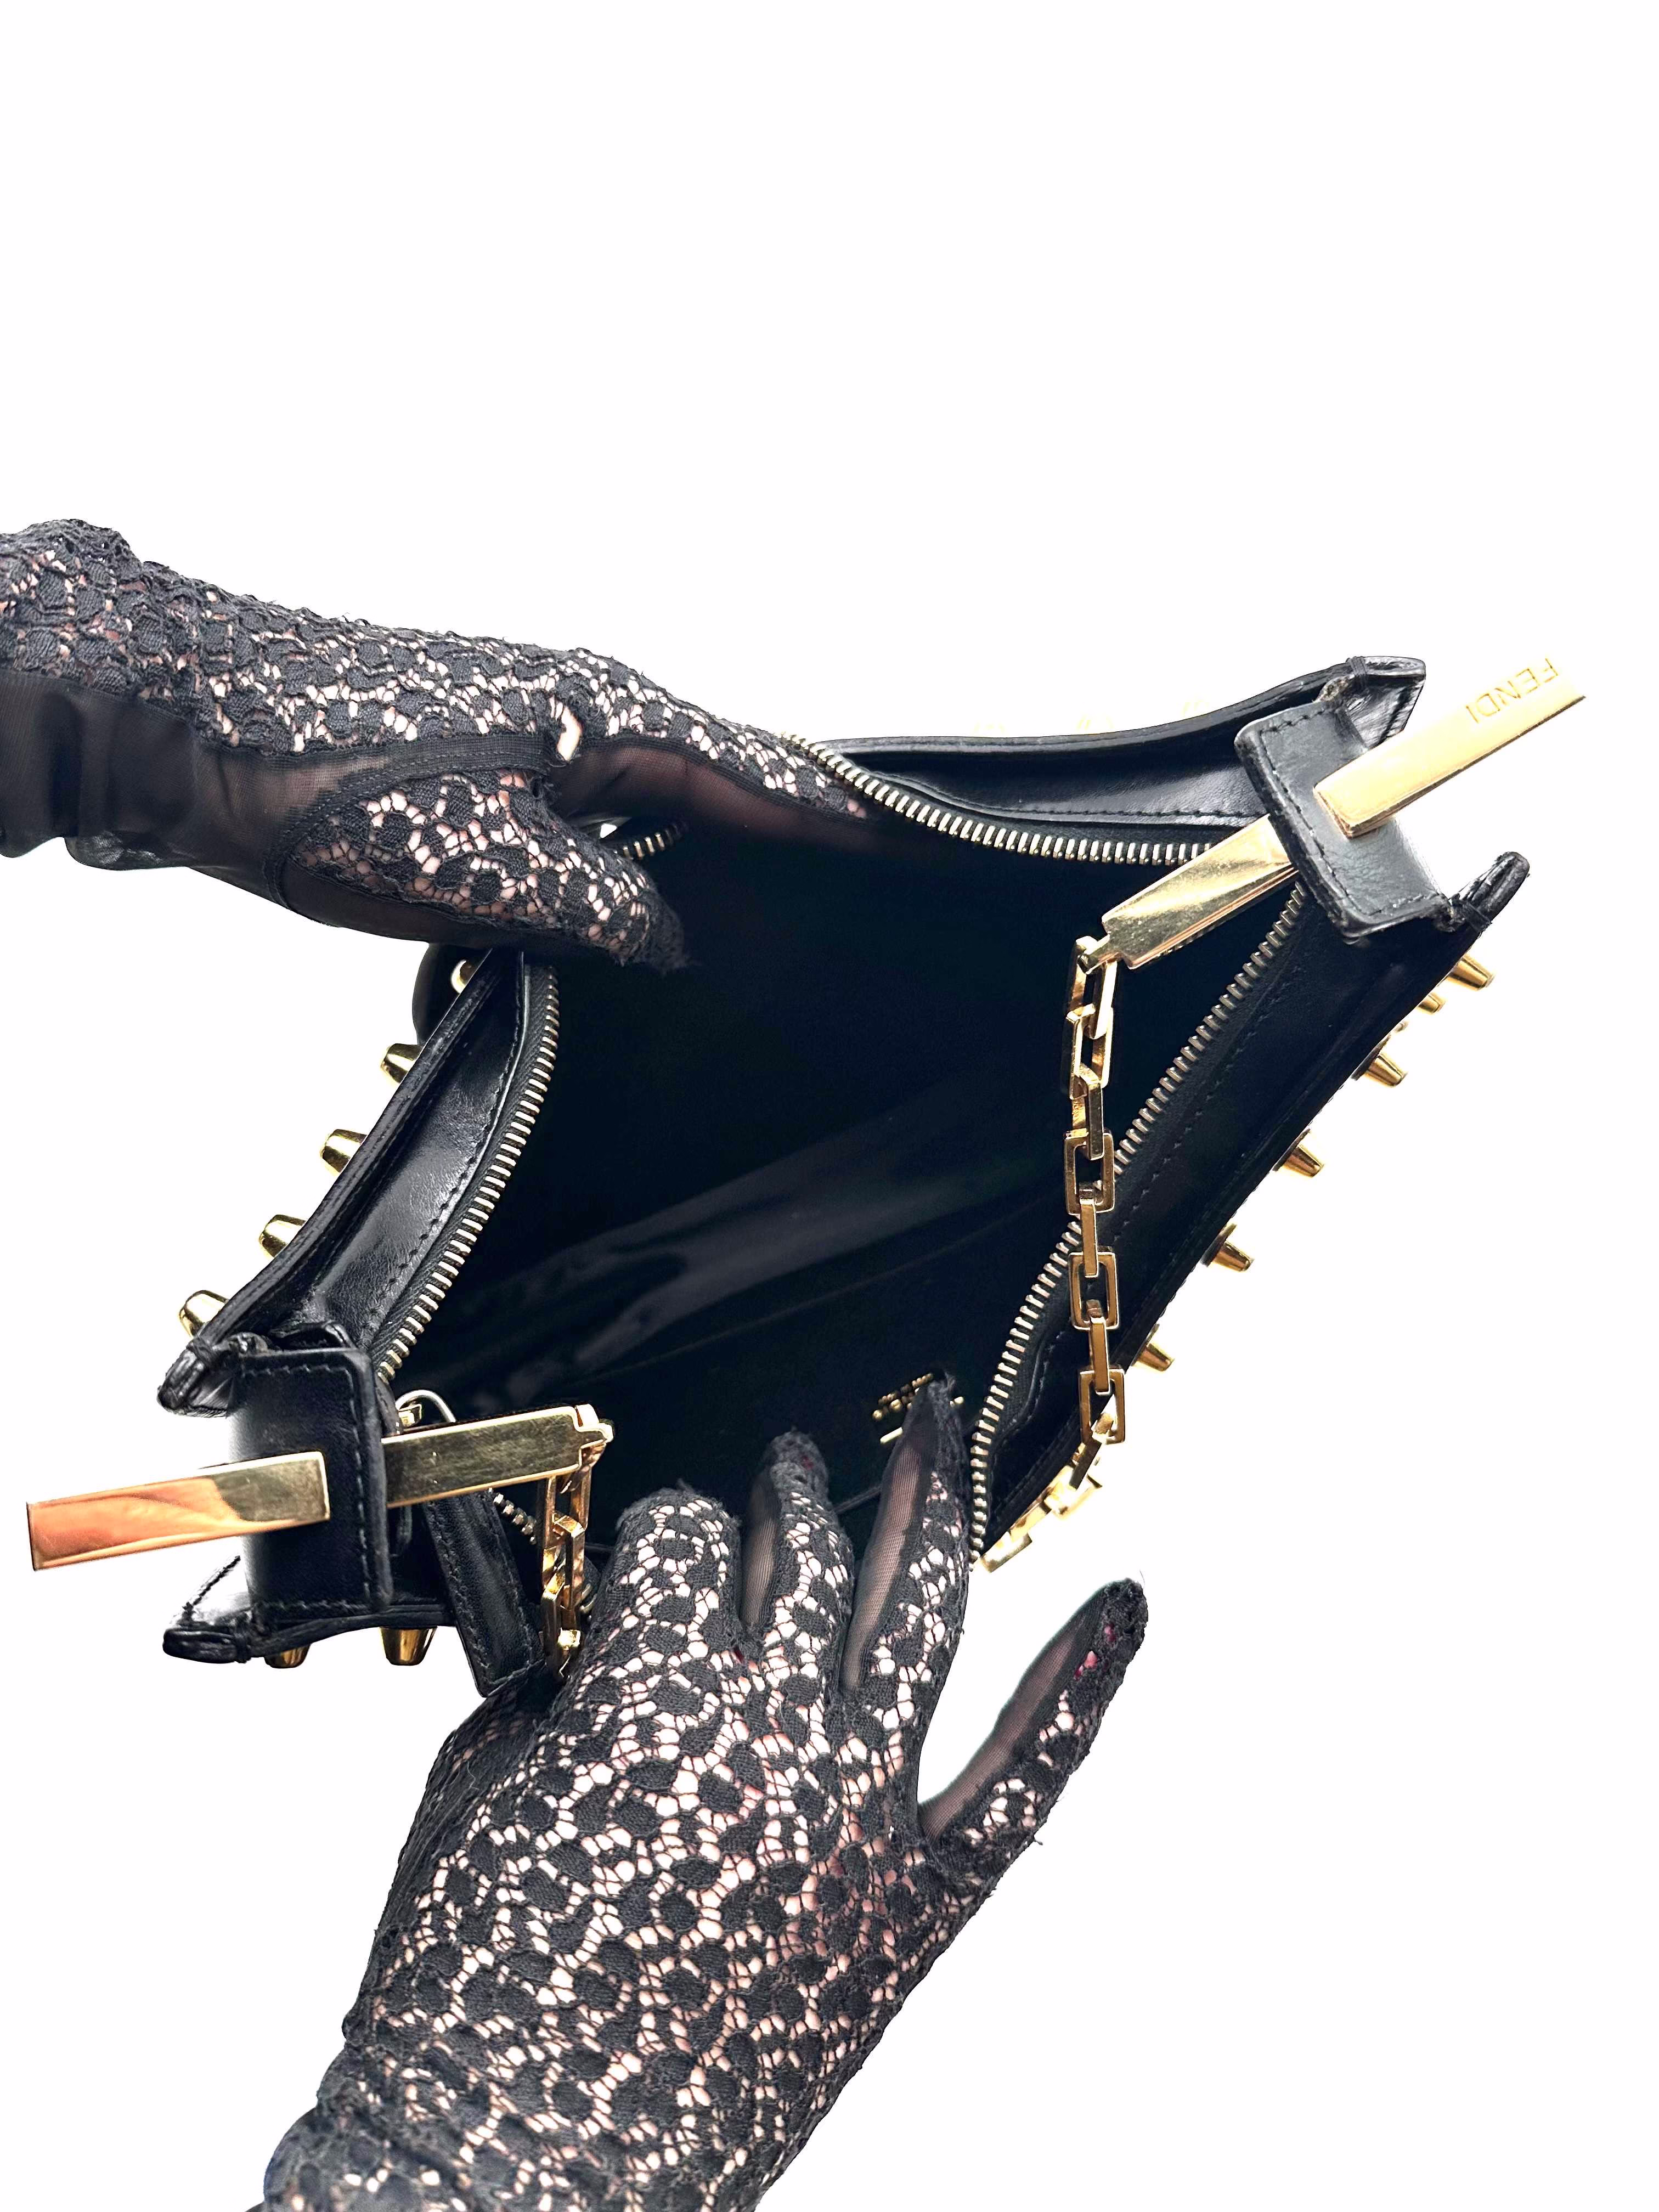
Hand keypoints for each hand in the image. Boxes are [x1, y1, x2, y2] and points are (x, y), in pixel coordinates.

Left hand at [0, 521, 871, 964]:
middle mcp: (585, 698)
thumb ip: (604, 910)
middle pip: (729, 765)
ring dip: (727, 825)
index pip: (765, 772)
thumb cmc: (323, 773)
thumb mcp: (484, 867)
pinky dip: (651, 832)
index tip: (929, 841)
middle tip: (888, 863)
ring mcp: (535, 713)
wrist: (186, 713)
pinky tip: (649, 878)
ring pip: (664, 780)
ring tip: (794, 876)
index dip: (848, 818)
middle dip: (808, 817)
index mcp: (608, 714)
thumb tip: (675, 939)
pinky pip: (605, 790)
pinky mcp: (487, 741)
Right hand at [262, 1385, 1145, 2209]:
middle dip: (794, 1486)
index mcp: (650, 1693)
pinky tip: (1125, 1611)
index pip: (682, 1536)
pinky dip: (1082, 1690)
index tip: (666, 1540)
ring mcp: (858, 1814)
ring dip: (929, 1509)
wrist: (512, 2170)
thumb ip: (550, 1694)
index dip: (670, 1525)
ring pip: (922, 1613)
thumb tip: (599, 1646)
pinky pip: (1023, 1780)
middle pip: (806, 1546)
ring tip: (932, 1445)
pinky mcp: (916, 1906)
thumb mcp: (476, 1792)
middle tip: (795, 1464)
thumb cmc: (472, 1992)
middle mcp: (774, 1731)